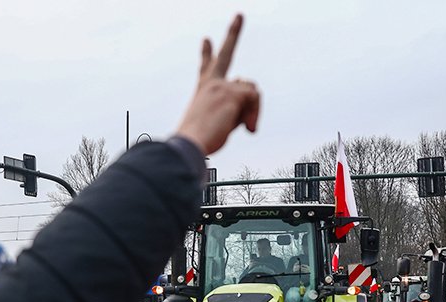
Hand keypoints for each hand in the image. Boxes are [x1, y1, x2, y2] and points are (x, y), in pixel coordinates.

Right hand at [176, 14, 259, 155]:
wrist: (190, 142)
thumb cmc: (201, 139)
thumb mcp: (219, 121)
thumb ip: (235, 105)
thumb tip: (250, 89)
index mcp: (203, 89)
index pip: (206, 67)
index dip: (206, 53)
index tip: (206, 39)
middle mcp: (211, 82)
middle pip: (226, 53)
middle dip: (233, 32)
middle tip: (239, 15)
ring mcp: (221, 85)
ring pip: (251, 90)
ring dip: (251, 110)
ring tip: (238, 127)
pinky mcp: (232, 92)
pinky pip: (255, 99)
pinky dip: (254, 115)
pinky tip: (247, 129)